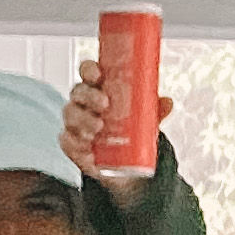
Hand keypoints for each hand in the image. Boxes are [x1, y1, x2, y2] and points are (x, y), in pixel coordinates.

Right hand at [60, 57, 173, 187]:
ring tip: (98, 128)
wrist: (122, 165)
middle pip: (78, 91)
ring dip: (83, 119)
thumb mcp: (144, 119)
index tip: (97, 74)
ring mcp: (75, 122)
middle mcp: (83, 102)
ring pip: (71, 114)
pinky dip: (76, 141)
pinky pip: (67, 139)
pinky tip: (87, 143)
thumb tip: (168, 102)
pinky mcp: (71, 143)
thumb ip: (153, 110)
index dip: (89, 69)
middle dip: (89, 95)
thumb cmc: (128, 131)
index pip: (88, 72)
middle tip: (105, 104)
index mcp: (98, 88)